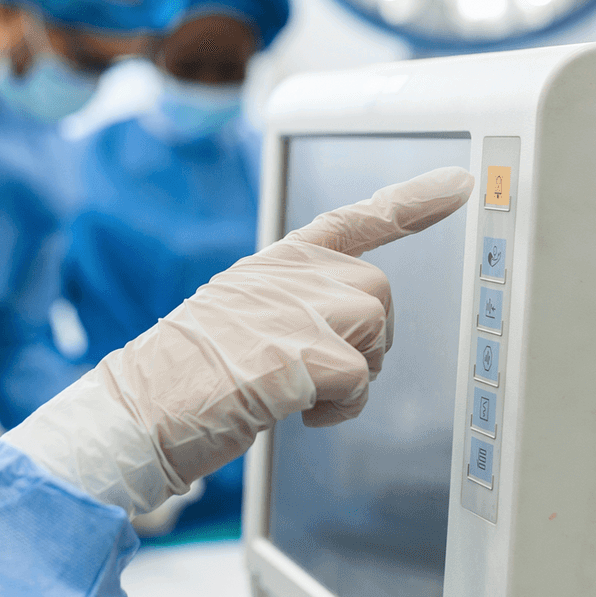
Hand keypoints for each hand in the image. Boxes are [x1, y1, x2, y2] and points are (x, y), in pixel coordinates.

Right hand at [4, 166, 474, 513]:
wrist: (136, 410)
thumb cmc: (181, 380)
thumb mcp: (238, 319)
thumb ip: (292, 308)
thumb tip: (345, 341)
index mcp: (273, 264)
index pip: (353, 220)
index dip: (412, 202)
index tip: (460, 183)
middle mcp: (285, 275)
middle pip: (377, 291)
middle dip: (371, 340)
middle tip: (327, 376)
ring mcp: (291, 310)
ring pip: (374, 330)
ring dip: (356, 375)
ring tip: (306, 396)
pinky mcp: (298, 354)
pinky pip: (360, 380)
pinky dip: (342, 408)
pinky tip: (300, 413)